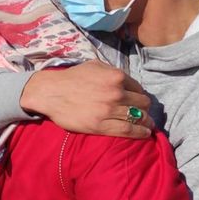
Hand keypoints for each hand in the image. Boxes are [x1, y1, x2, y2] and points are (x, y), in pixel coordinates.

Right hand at [19, 60, 154, 137]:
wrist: (51, 93)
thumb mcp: (95, 65)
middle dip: (143, 107)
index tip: (137, 100)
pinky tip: (145, 134)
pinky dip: (141, 133)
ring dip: (146, 122)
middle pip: (142, 103)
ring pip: (139, 117)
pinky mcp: (102, 125)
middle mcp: (116, 92)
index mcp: (116, 76)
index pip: (139, 88)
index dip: (139, 95)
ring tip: (147, 125)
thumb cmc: (71, 78)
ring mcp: (110, 110)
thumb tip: (126, 80)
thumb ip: (112, 71)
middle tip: (141, 112)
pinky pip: (129, 130)